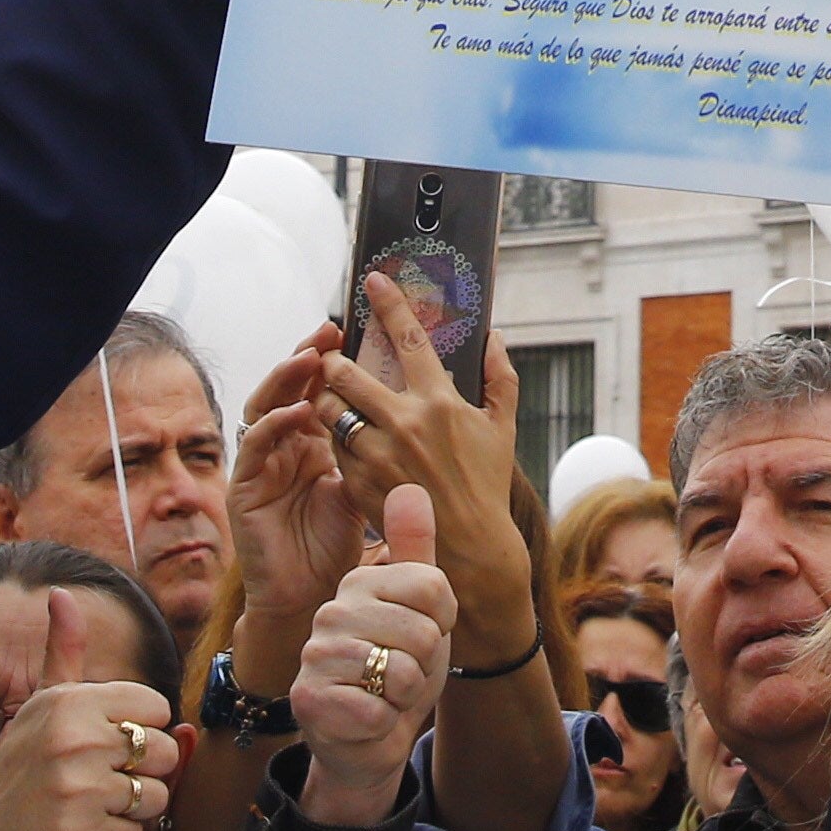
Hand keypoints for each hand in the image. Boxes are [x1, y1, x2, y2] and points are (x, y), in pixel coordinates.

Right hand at [0, 595, 176, 830]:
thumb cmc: (21, 768)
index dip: (140, 728)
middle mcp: (76, 741)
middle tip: (99, 779)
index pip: (156, 707)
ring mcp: (80, 790)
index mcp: (71, 703)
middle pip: (164, 751)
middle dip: (142, 771)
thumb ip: (62, 650)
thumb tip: (60, 592)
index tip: (107, 742)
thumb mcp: (41, 703)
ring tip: (92, 805)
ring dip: (133, 808)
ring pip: (157, 796)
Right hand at [224, 328, 368, 651]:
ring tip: (310, 357)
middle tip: (331, 331)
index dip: (333, 359)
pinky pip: (254, 447)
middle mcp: (285, 445)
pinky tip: (294, 412)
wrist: (311, 599)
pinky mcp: (244, 487)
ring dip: (286, 378)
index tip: (357, 330)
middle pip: (290, 388)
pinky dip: (272, 425)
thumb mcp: (366, 487)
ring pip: (266, 405)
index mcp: (313, 440)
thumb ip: (377, 449)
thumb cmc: (339, 545)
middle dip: (308, 356)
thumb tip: (420, 407)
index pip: (319, 388)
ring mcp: (262, 464)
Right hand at [296, 484, 457, 827]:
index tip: (420, 632)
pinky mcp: (309, 699)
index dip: (442, 621)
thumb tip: (410, 486)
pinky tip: (367, 719)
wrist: (368, 738)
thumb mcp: (421, 609)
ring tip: (383, 692)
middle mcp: (332, 610)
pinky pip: (378, 710)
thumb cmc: (397, 668)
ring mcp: (316, 654)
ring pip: (403, 672)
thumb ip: (416, 552)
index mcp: (360, 581)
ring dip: (405, 695)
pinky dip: (384, 722)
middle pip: (424, 632)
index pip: (434, 587)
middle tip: (400, 670)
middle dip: (425, 664)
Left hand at [316, 277, 531, 652]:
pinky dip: (337, 439)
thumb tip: (494, 337)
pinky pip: (333, 448)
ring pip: (330, 410)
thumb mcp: (501, 429)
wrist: (468, 551)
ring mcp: (377, 455)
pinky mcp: (357, 482)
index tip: (371, 279)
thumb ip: (501, 378)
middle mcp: (404, 423)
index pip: (406, 338)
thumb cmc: (486, 486)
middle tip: (334, 359)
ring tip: (337, 402)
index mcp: (439, 402)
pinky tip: (348, 443)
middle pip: (346, 372)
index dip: (387, 302)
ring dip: (329, 401)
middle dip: (333, 361)